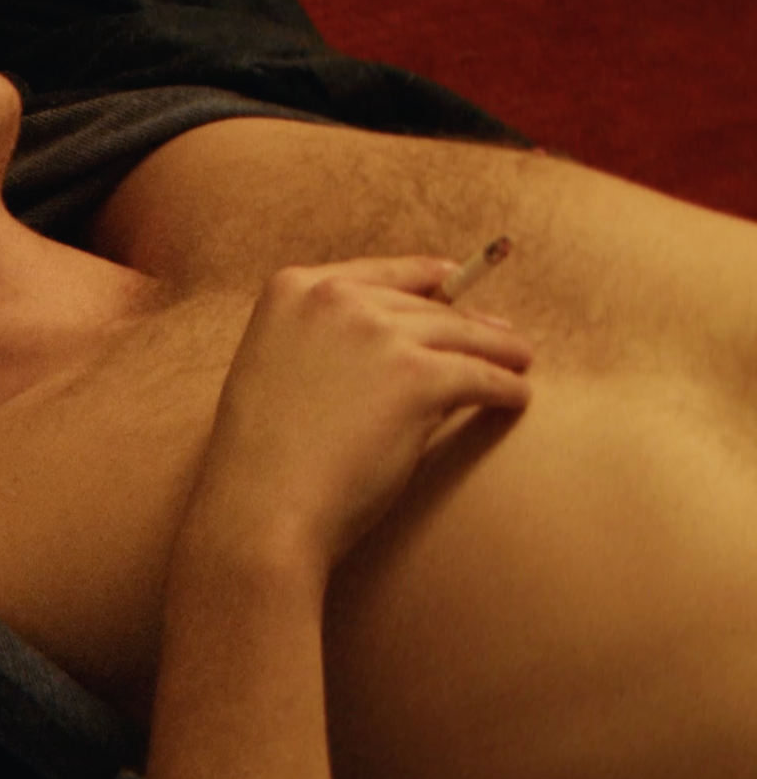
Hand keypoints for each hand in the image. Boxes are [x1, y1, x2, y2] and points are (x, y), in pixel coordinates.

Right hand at [195, 255, 535, 570]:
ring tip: (519, 362)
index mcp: (291, 290)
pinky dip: (505, 388)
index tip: (452, 282)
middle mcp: (334, 298)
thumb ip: (321, 340)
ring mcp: (378, 334)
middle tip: (499, 336)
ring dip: (499, 350)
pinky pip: (480, 376)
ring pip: (462, 334)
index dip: (423, 277)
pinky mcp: (418, 377)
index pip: (377, 272)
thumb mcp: (276, 369)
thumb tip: (399, 337)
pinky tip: (516, 398)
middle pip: (425, 304)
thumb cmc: (262, 458)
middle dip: (467, 321)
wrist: (260, 507)